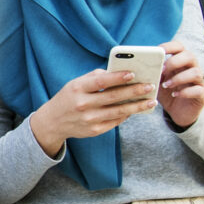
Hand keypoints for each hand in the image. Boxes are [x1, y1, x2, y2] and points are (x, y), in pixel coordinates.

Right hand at [29, 68, 158, 155]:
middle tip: (150, 86)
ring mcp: (89, 119)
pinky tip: (136, 110)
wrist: (52, 122)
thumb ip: (95, 77)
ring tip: (151, 101)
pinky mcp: (94, 130)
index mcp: (78, 88)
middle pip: (113, 97)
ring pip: (118, 112)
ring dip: (137, 106)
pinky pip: (115, 121)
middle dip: (134, 91)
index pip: (101, 81)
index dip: (117, 77)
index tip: (133, 73)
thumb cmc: (68, 98)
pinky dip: (127, 115)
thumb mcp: (75, 84)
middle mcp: (83, 104)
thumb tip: (119, 73)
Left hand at [157, 40, 203, 128]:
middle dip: (174, 62)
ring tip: (166, 85)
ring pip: (195, 72)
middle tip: (162, 71)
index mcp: (181, 62)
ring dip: (179, 78)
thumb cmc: (168, 94)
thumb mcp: (158, 83)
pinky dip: (185, 92)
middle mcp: (192, 69)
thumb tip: (140, 68)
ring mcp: (199, 81)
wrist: (180, 112)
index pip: (179, 47)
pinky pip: (198, 90)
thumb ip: (153, 74)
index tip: (159, 51)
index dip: (170, 46)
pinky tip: (175, 94)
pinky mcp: (202, 94)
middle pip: (190, 56)